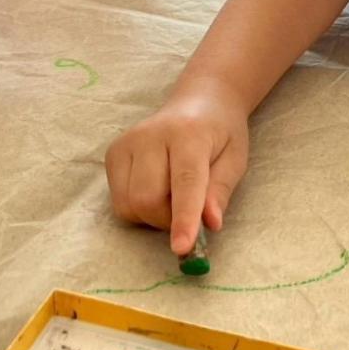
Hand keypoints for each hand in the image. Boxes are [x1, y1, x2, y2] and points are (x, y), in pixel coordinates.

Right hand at [105, 77, 248, 254]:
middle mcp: (151, 134)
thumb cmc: (220, 133)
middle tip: (190, 212)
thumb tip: (210, 224)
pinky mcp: (113, 153)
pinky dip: (138, 208)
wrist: (199, 101)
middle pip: (148, 199)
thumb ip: (221, 191)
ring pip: (128, 205)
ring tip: (172, 196)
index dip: (184, 218)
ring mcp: (127, 142)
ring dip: (152, 216)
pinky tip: (155, 188)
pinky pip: (118, 201)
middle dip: (168, 220)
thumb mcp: (235, 159)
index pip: (185, 181)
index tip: (182, 248)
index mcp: (189, 133)